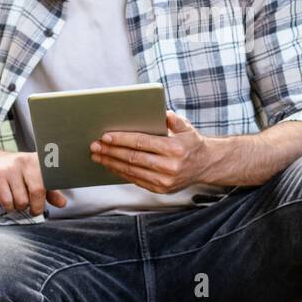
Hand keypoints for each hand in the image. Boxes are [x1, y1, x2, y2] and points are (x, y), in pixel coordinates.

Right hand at [0, 149, 68, 214]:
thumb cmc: (14, 171)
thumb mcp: (33, 176)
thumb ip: (49, 190)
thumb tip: (62, 203)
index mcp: (38, 160)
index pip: (51, 181)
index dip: (51, 196)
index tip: (48, 203)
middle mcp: (25, 161)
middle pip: (37, 191)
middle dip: (36, 207)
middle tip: (34, 210)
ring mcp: (10, 168)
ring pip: (21, 200)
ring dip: (20, 207)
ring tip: (17, 201)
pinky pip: (7, 202)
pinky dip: (9, 208)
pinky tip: (8, 202)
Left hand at [89, 110, 217, 193]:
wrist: (206, 165)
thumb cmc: (191, 143)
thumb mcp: (186, 127)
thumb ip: (172, 119)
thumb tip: (159, 112)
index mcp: (175, 148)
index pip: (142, 143)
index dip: (122, 140)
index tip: (106, 136)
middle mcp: (170, 166)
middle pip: (133, 158)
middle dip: (111, 151)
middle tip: (95, 146)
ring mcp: (165, 181)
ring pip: (131, 171)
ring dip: (111, 163)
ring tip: (97, 156)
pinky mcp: (160, 189)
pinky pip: (135, 180)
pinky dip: (120, 172)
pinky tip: (110, 165)